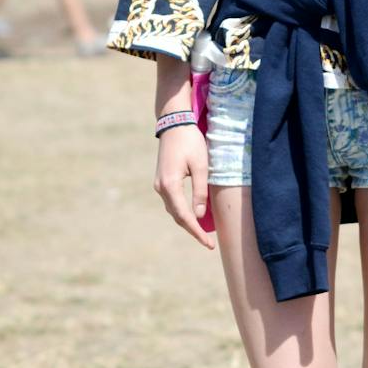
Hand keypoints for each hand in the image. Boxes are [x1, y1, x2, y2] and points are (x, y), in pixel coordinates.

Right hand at [153, 126, 215, 248]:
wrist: (174, 124)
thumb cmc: (190, 142)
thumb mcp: (201, 166)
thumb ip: (200, 191)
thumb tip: (199, 215)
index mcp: (170, 185)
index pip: (184, 216)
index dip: (196, 232)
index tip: (208, 244)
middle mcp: (161, 188)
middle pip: (177, 216)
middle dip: (193, 230)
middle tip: (208, 243)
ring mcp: (159, 184)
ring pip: (174, 210)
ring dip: (187, 222)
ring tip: (203, 233)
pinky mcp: (162, 180)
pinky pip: (173, 202)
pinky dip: (183, 212)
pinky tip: (194, 216)